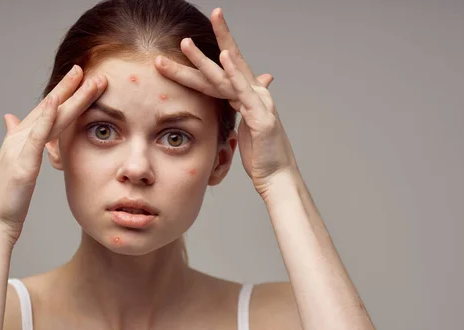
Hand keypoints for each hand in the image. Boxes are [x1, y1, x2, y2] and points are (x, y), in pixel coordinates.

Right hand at [0, 66, 106, 243]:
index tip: (80, 80)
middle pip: (49, 108)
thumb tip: (11, 119)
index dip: (63, 95)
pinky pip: (36, 136)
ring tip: (83, 77)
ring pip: (47, 116)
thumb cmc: (8, 198)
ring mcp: (20, 149)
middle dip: (68, 88)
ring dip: (66, 95)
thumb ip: (17, 141)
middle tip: (85, 68)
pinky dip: (45, 117)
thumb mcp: (15, 165)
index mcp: (21, 141)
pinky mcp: (22, 162)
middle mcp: (19, 139)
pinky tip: (55, 102)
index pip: (47, 113)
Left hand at [154, 8, 297, 198]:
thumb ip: (241, 108)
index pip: (226, 69)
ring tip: (186, 43)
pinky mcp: (262, 117)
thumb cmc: (261, 156)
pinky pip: (244, 91)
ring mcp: (260, 104)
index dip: (209, 52)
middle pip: (228, 63)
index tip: (188, 40)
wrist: (277, 177)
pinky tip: (224, 57)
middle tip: (203, 18)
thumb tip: (234, 98)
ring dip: (205, 59)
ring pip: (228, 75)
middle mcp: (256, 94)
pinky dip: (234, 74)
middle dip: (213, 40)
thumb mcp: (247, 127)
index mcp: (249, 96)